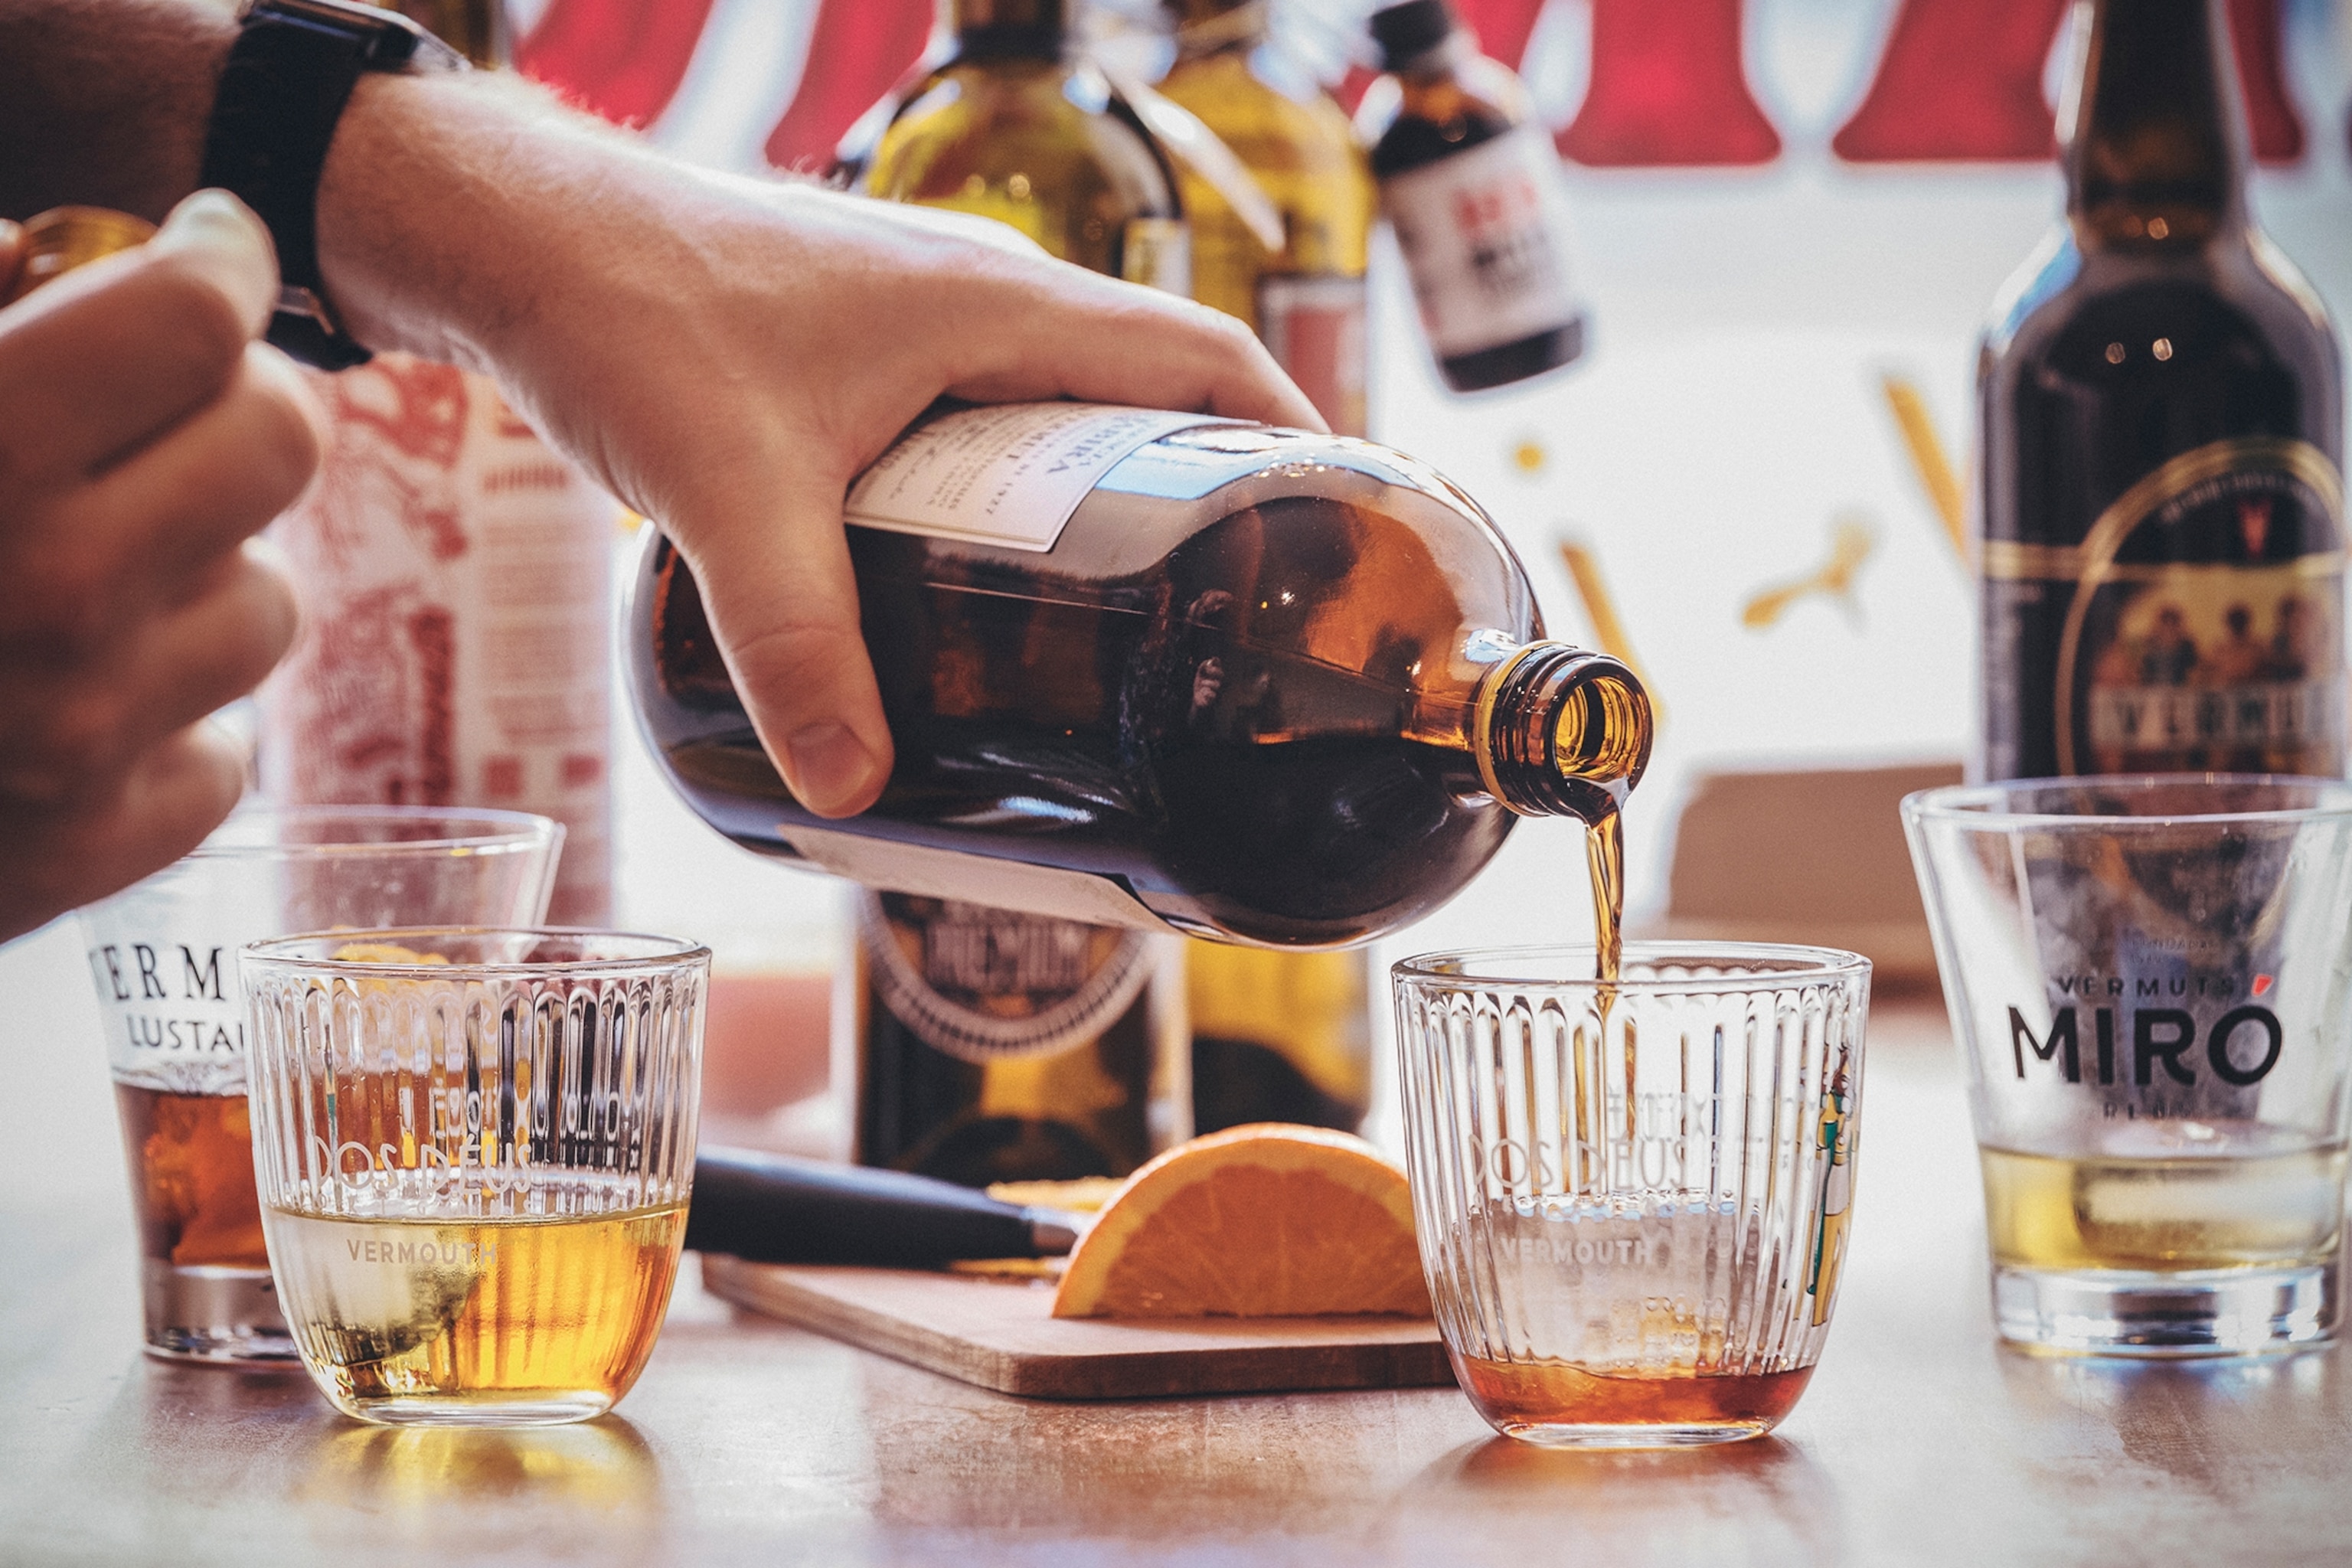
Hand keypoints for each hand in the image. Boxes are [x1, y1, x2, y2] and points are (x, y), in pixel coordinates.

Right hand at [0, 192, 314, 941]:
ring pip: (263, 602)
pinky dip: (160, 722)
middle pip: (278, 446)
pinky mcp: (87, 849)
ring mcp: (81, 737)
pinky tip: (70, 699)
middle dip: (236, 404)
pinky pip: (217, 756)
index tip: (207, 248)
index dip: (215, 259)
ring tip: (89, 567)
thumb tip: (39, 251)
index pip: (195, 320)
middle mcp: (52, 594)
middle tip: (184, 398)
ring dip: (200, 573)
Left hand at [318, 79, 1320, 819]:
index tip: (1338, 532)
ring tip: (1136, 626)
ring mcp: (923, 319)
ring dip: (1112, 499)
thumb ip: (794, 644)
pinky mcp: (864, 348)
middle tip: (1231, 621)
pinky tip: (996, 585)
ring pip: (1065, 409)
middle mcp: (980, 299)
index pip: (1199, 358)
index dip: (1289, 440)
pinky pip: (990, 418)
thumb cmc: (630, 314)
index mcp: (998, 305)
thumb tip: (858, 788)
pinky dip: (1026, 491)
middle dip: (1208, 498)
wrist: (516, 239)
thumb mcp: (728, 495)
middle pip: (1150, 393)